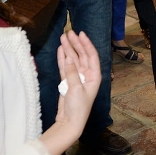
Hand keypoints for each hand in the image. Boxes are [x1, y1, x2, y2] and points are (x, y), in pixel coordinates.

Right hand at [37, 30, 102, 154]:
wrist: (70, 122)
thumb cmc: (78, 108)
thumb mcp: (76, 89)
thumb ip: (72, 73)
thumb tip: (68, 58)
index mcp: (95, 76)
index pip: (91, 55)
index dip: (86, 43)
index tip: (81, 34)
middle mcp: (87, 75)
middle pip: (82, 55)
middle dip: (75, 43)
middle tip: (69, 32)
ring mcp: (77, 78)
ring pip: (72, 59)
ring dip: (68, 49)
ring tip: (62, 37)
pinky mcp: (68, 82)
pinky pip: (65, 67)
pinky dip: (62, 58)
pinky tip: (60, 49)